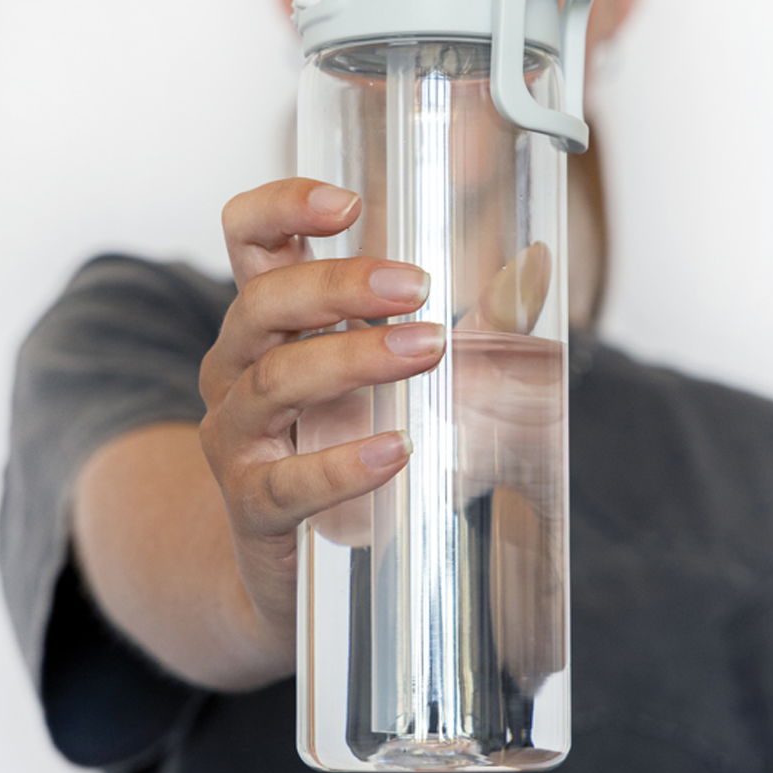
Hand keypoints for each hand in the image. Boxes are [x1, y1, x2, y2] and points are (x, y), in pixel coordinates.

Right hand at [197, 178, 445, 636]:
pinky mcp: (252, 504)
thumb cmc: (355, 444)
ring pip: (275, 380)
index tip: (348, 203)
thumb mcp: (413, 377)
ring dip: (353, 358)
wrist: (300, 568)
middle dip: (340, 286)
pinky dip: (343, 464)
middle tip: (418, 287)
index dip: (281, 208)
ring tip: (427, 351)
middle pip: (264, 303)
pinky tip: (395, 451)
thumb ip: (477, 327)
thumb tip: (535, 265)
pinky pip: (288, 481)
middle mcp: (238, 366)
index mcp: (269, 320)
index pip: (248, 238)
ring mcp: (237, 436)